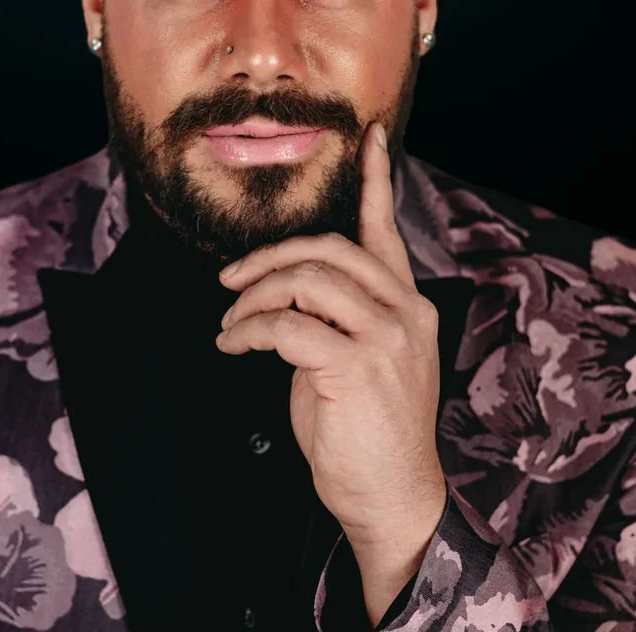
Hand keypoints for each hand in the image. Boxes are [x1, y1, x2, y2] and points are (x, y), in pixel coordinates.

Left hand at [215, 121, 446, 549]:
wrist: (393, 500)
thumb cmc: (367, 431)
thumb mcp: (356, 360)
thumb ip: (336, 316)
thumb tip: (284, 291)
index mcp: (406, 304)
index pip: (387, 230)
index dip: (375, 178)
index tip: (366, 135)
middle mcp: (406, 310)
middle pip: (330, 248)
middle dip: (269, 256)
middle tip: (229, 279)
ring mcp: (387, 335)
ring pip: (306, 279)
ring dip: (253, 296)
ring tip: (230, 322)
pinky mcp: (358, 364)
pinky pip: (287, 324)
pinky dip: (248, 330)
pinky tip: (233, 345)